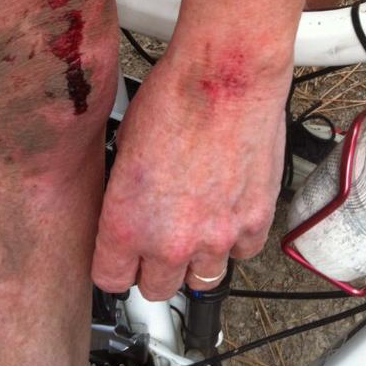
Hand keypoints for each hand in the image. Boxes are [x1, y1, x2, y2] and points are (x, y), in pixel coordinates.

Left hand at [91, 50, 291, 299]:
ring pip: (203, 278)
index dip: (115, 267)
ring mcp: (217, 236)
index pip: (111, 280)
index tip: (122, 257)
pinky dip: (236, 238)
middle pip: (157, 288)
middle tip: (160, 240)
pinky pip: (243, 251)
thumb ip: (128, 189)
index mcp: (127, 223)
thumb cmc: (175, 95)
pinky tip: (228, 210)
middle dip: (155, 267)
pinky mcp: (254, 221)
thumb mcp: (124, 143)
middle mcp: (170, 240)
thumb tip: (131, 199)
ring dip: (197, 258)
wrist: (226, 76)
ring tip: (197, 225)